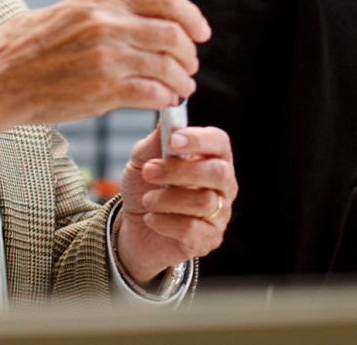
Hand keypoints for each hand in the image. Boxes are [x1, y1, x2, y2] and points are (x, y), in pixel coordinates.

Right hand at [0, 0, 208, 140]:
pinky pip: (153, 93)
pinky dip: (165, 98)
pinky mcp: (105, 89)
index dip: (191, 16)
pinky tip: (163, 102)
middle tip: (189, 66)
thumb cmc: (25, 47)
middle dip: (188, 53)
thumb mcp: (68, 10)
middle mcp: (108, 22)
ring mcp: (108, 56)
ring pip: (168, 66)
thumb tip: (145, 19)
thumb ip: (106, 11)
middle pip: (173, 35)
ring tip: (180, 88)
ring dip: (181, 80)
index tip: (200, 32)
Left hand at [115, 123, 235, 283]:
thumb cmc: (145, 186)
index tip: (172, 140)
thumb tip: (168, 117)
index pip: (220, 142)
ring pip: (203, 202)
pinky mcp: (208, 240)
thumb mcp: (143, 160)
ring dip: (167, 199)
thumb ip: (156, 141)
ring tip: (147, 200)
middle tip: (150, 171)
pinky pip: (192, 230)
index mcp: (212, 158)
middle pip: (219, 172)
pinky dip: (165, 222)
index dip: (199, 140)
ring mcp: (219, 214)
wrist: (133, 227)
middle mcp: (223, 185)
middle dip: (181, 170)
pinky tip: (151, 219)